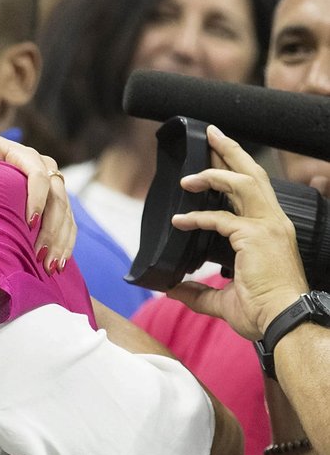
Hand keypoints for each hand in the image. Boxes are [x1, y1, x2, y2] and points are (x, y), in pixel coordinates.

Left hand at [0, 121, 75, 271]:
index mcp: (22, 154)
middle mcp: (43, 167)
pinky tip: (58, 265)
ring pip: (65, 214)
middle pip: (57, 198)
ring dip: (60, 242)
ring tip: (51, 267)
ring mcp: (51, 184)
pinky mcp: (53, 201)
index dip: (38, 198)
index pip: (38, 174)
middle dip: (51, 229)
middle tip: (41, 256)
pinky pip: (66, 223)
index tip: (30, 223)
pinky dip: (64, 243)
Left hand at [167, 125, 307, 338]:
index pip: (253, 190)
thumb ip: (197, 291)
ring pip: (242, 183)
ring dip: (213, 172)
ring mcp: (267, 227)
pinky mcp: (255, 236)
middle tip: (209, 133)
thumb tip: (171, 290)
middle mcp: (273, 222)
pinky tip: (180, 221)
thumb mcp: (224, 300)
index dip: (233, 172)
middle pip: (252, 174)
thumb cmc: (263, 311)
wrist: (282, 322)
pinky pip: (220, 218)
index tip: (214, 161)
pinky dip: (197, 217)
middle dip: (229, 150)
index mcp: (271, 230)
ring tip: (188, 175)